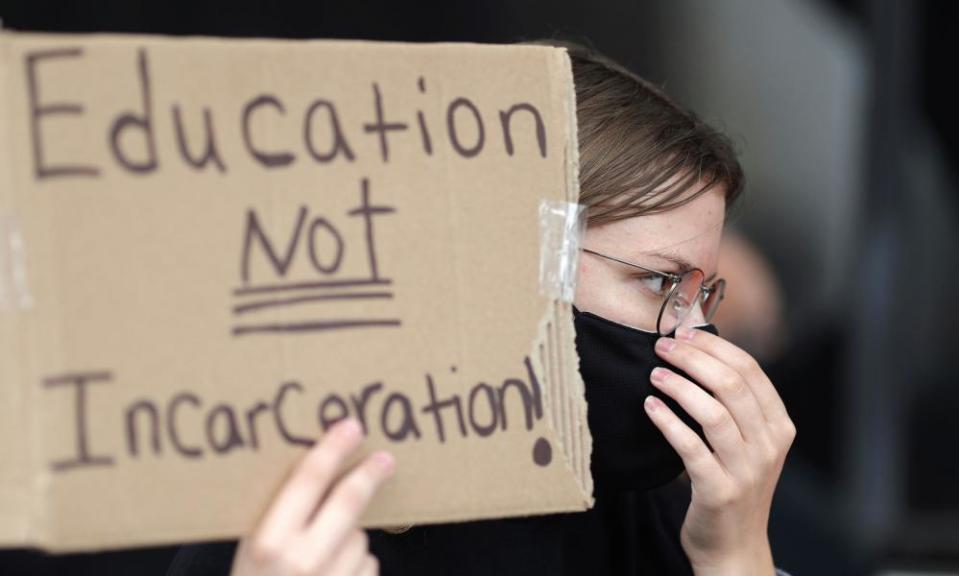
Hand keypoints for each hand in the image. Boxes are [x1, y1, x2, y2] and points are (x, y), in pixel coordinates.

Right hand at [231, 418, 395, 575]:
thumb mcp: (249, 554)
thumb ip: (277, 518)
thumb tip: (315, 469)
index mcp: (269, 542)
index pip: (308, 479)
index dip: (333, 448)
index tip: (350, 426)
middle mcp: (302, 561)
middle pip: (349, 500)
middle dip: (369, 474)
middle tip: (384, 458)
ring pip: (358, 537)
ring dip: (349, 538)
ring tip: (318, 560)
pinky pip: (366, 567)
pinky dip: (355, 567)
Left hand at [643, 326, 795, 575]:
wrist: (733, 547)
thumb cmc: (732, 485)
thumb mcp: (747, 443)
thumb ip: (733, 404)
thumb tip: (695, 350)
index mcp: (778, 426)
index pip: (750, 370)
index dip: (714, 346)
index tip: (683, 334)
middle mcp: (768, 446)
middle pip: (732, 384)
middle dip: (693, 359)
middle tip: (662, 348)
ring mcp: (746, 469)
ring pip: (714, 412)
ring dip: (679, 386)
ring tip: (654, 374)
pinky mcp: (719, 490)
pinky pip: (690, 446)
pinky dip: (668, 421)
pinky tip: (650, 406)